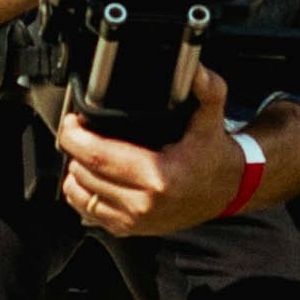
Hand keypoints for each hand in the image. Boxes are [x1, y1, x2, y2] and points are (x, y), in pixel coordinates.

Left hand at [60, 69, 244, 241]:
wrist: (227, 190)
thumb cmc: (213, 154)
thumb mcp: (211, 117)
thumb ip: (207, 88)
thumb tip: (195, 69)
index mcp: (159, 176)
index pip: (99, 156)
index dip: (76, 136)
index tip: (72, 121)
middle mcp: (144, 204)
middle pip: (84, 174)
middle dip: (74, 150)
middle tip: (79, 131)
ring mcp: (134, 221)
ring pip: (80, 194)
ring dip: (76, 171)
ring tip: (86, 153)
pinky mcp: (129, 230)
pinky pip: (88, 212)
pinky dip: (83, 193)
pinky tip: (93, 175)